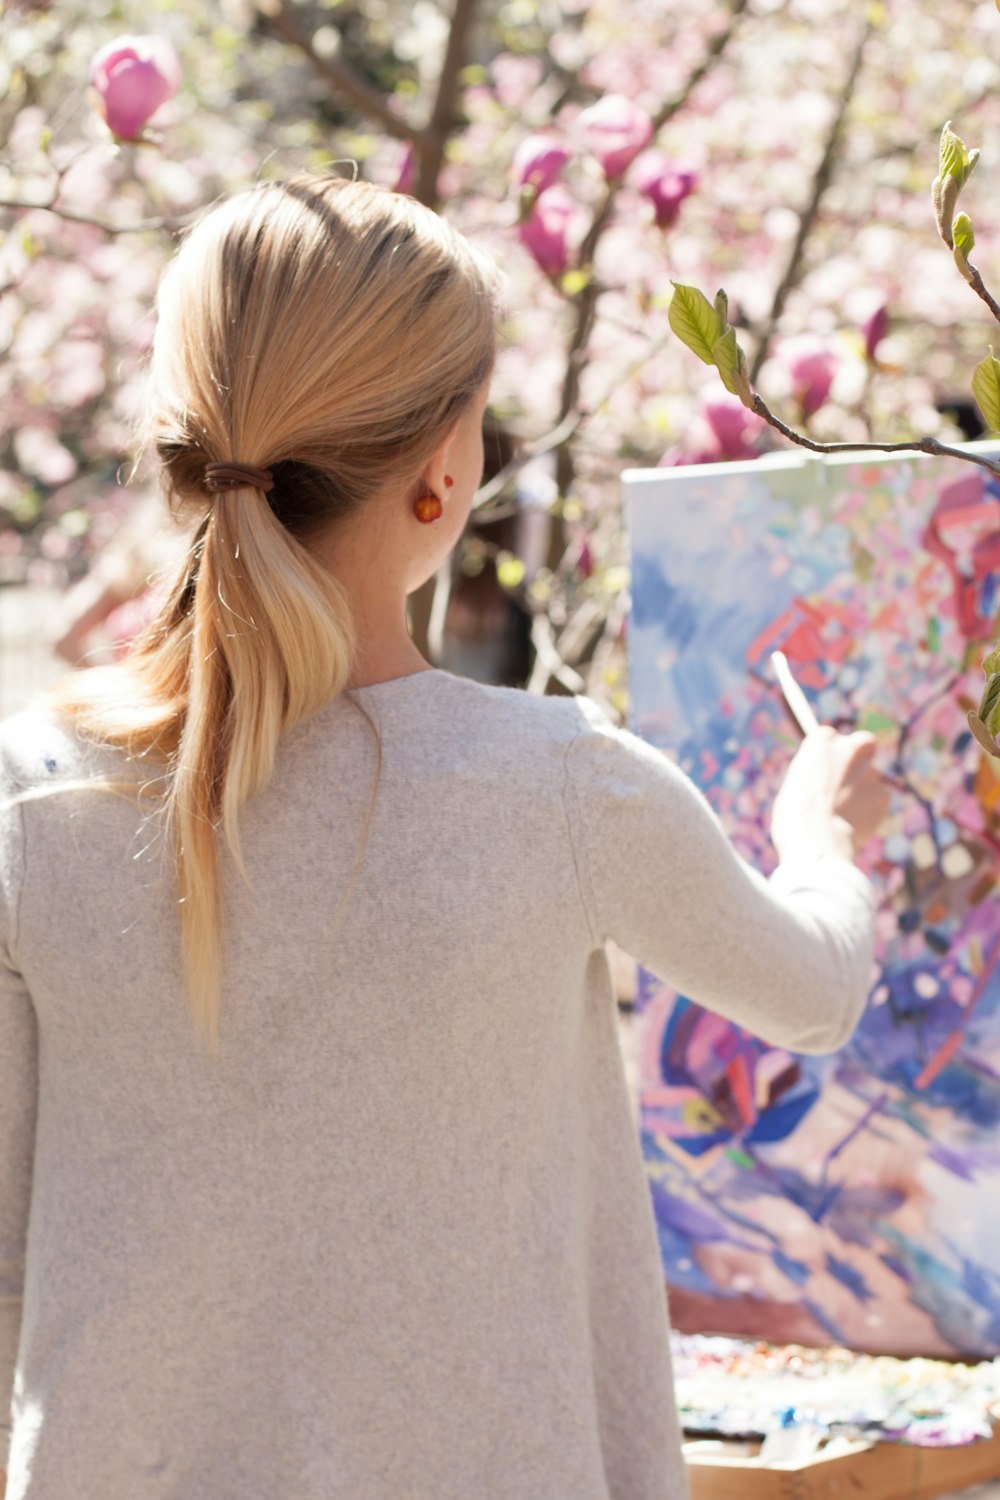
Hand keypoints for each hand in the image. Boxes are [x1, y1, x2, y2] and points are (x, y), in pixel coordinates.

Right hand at [771, 726, 889, 862]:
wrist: (816, 838)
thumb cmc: (795, 814)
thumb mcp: (795, 784)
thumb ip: (816, 773)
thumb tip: (823, 780)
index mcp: (822, 740)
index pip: (832, 737)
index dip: (832, 753)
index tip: (830, 767)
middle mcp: (848, 747)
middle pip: (862, 745)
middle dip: (859, 759)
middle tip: (849, 782)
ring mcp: (869, 769)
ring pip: (871, 777)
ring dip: (862, 790)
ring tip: (843, 815)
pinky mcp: (883, 792)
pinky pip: (879, 798)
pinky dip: (871, 808)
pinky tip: (855, 823)